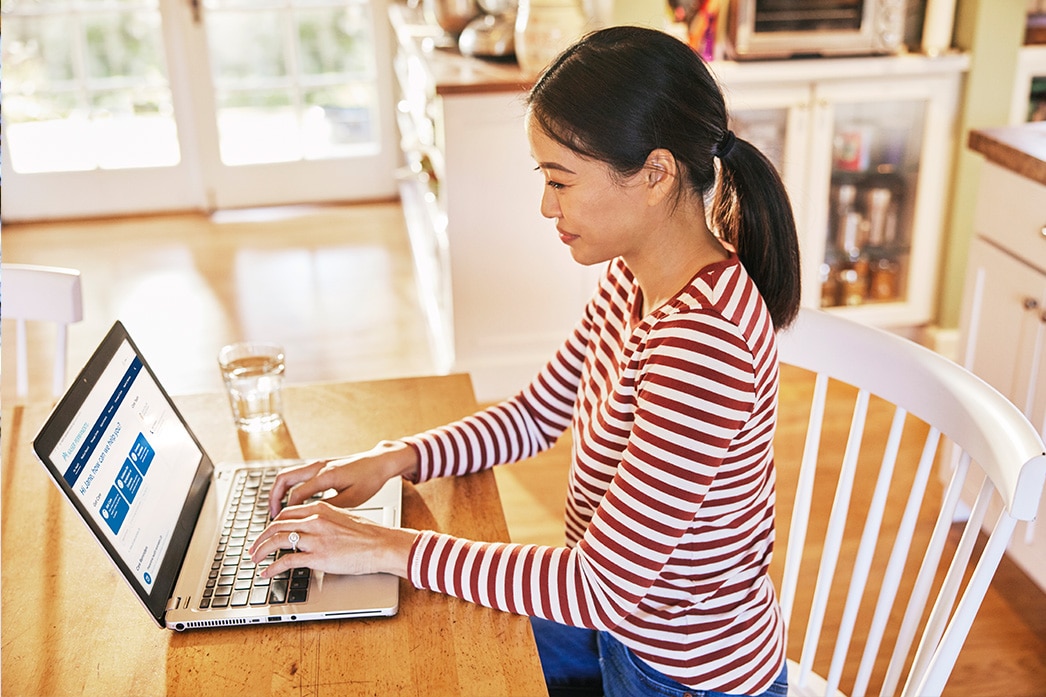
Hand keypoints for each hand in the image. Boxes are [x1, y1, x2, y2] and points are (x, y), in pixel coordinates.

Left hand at [249, 500, 418, 577]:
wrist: (382, 545)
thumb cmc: (369, 534)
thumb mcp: (344, 518)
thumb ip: (325, 521)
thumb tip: (312, 530)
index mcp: (321, 509)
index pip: (287, 513)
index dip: (272, 524)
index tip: (267, 532)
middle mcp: (314, 521)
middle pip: (276, 526)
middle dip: (261, 538)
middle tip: (254, 548)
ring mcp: (315, 539)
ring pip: (277, 541)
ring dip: (261, 551)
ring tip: (255, 560)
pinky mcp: (317, 557)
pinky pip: (286, 561)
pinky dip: (272, 568)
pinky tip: (266, 573)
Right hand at [269, 440, 418, 517]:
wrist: (379, 462)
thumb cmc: (370, 479)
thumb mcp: (353, 499)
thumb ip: (331, 507)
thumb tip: (311, 520)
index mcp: (326, 475)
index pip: (297, 494)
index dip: (287, 511)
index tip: (283, 525)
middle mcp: (318, 466)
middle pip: (283, 479)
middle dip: (273, 498)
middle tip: (272, 516)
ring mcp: (318, 463)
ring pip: (288, 475)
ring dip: (279, 491)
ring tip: (278, 510)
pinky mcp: (320, 465)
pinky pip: (297, 474)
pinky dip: (289, 487)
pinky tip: (293, 502)